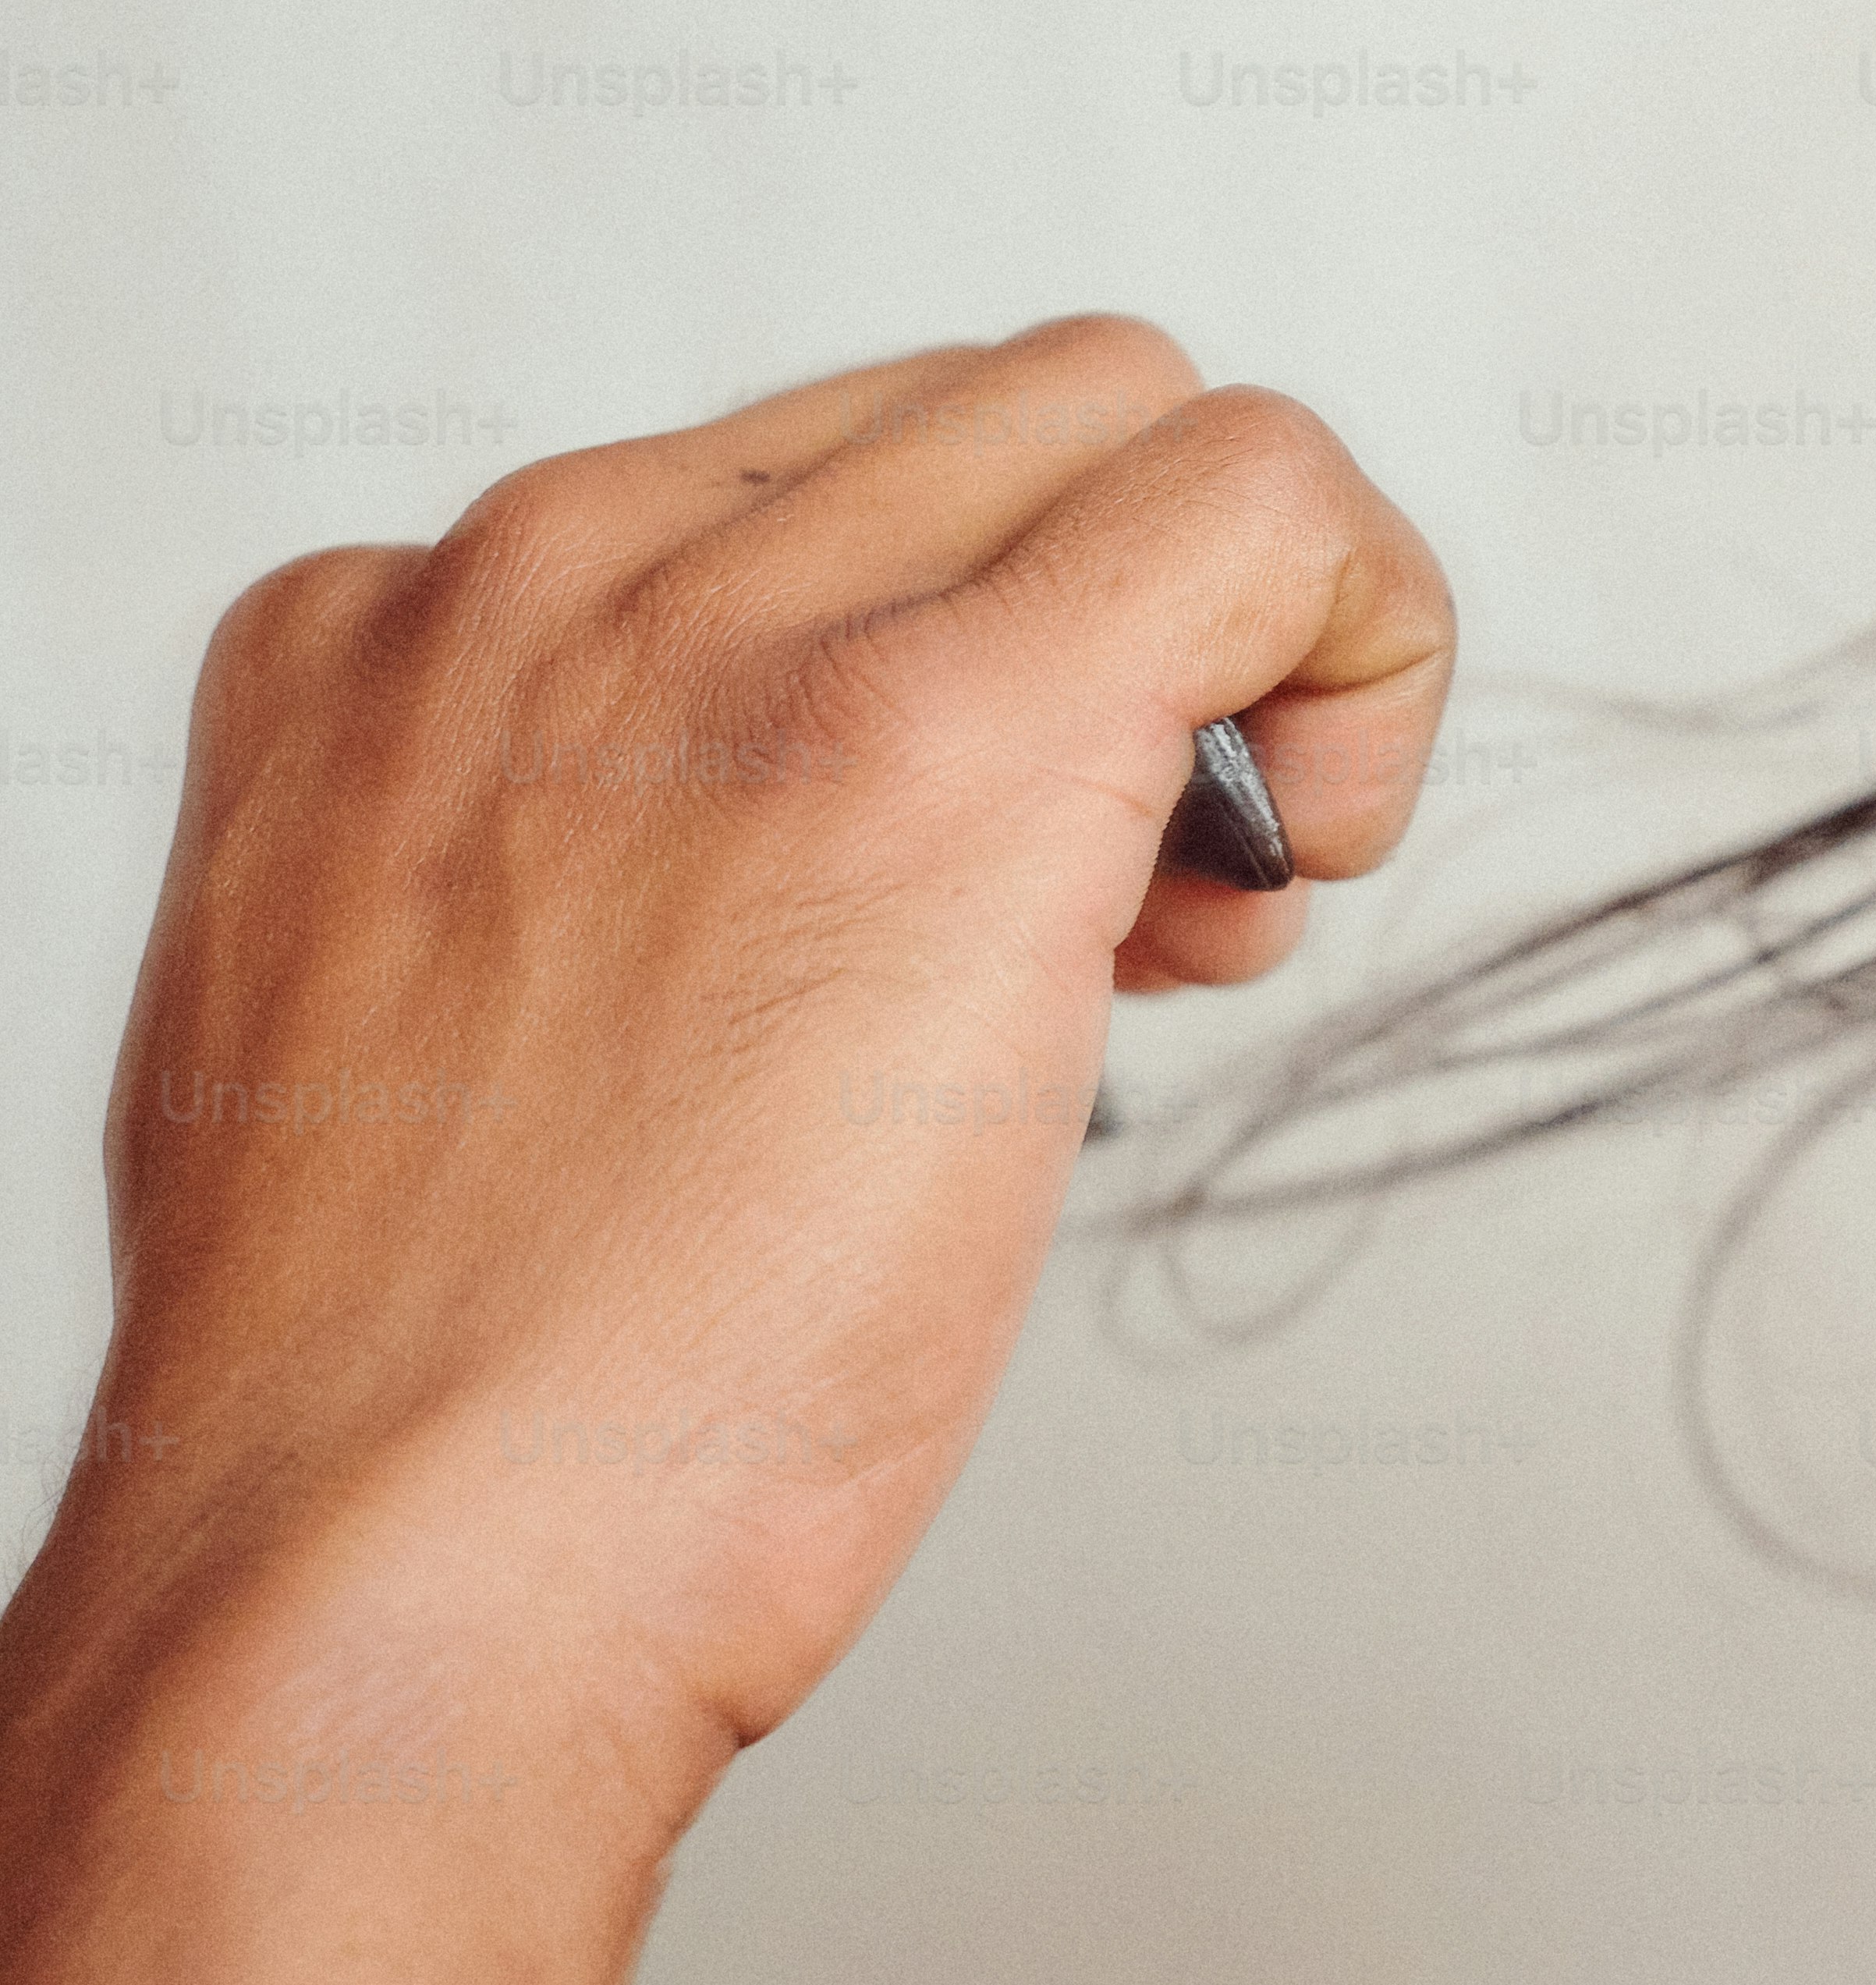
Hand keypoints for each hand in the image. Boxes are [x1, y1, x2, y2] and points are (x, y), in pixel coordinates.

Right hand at [71, 314, 1452, 1786]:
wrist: (404, 1568)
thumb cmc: (454, 1394)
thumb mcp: (422, 1025)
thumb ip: (590, 869)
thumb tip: (822, 872)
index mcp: (400, 642)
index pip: (802, 491)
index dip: (959, 652)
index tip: (978, 872)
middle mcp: (553, 580)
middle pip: (997, 419)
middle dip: (1123, 618)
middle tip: (1144, 890)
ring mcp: (742, 631)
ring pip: (1134, 415)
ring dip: (1237, 643)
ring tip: (1191, 916)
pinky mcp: (949, 720)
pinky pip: (1262, 498)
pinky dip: (1366, 640)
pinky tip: (1315, 851)